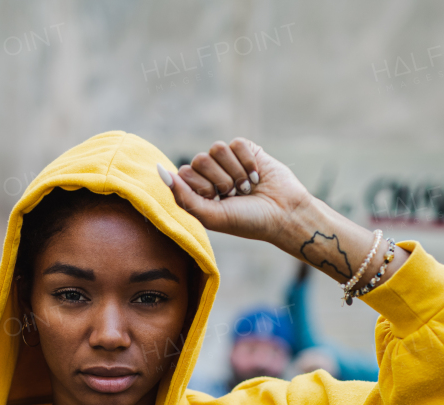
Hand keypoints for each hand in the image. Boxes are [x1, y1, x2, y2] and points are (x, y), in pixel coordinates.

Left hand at [162, 137, 314, 246]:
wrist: (284, 214)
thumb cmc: (247, 221)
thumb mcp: (211, 215)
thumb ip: (182, 196)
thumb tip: (159, 170)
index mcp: (198, 190)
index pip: (184, 173)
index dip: (202, 187)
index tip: (218, 202)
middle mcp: (210, 173)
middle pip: (200, 159)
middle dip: (220, 181)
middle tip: (234, 195)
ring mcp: (228, 160)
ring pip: (217, 149)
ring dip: (235, 173)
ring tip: (246, 187)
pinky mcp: (246, 149)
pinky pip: (236, 144)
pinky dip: (248, 163)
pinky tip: (257, 176)